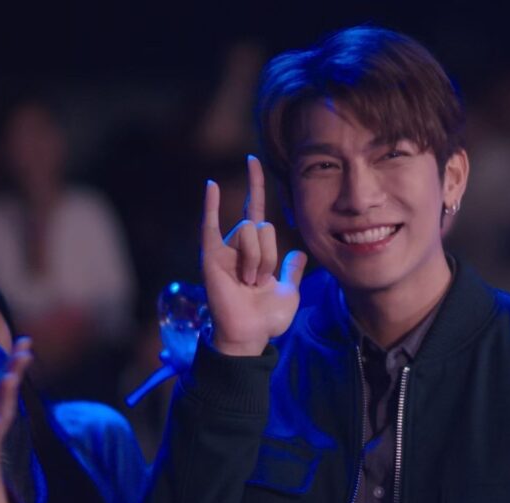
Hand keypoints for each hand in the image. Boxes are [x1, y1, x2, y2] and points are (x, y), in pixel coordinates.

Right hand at [202, 155, 307, 355]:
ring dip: (256, 260)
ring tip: (248, 283)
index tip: (254, 160)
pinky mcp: (211, 257)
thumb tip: (299, 254)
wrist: (250, 335)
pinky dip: (210, 205)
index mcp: (258, 249)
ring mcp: (224, 249)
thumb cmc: (267, 318)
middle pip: (263, 226)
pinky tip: (211, 184)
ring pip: (250, 232)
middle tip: (260, 281)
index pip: (257, 209)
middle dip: (269, 255)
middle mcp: (240, 244)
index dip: (256, 185)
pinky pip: (210, 226)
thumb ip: (293, 271)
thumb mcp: (289, 292)